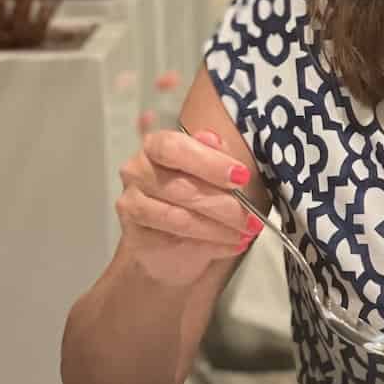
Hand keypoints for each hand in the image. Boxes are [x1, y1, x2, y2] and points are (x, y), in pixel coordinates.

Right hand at [116, 127, 263, 287]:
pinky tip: (232, 244)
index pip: (173, 147)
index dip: (208, 162)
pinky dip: (211, 245)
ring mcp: (131, 205)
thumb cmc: (192, 196)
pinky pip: (177, 242)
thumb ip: (213, 153)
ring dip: (219, 228)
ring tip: (246, 232)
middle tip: (251, 216)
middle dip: (222, 203)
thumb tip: (213, 139)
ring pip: (179, 218)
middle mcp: (137, 172)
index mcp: (155, 146)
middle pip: (180, 187)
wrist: (170, 242)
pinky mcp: (135, 237)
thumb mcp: (211, 170)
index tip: (240, 176)